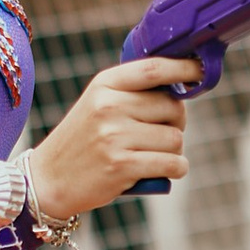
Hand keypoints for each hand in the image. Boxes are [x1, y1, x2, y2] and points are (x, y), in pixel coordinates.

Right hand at [30, 51, 196, 215]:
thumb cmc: (83, 142)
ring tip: (151, 156)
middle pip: (172, 106)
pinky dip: (176, 169)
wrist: (49, 179)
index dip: (183, 69)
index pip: (153, 69)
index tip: (200, 72)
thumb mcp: (97, 104)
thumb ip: (132, 93)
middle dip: (176, 122)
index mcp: (104, 84)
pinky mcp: (122, 165)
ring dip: (174, 151)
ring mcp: (114, 135)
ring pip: (175, 138)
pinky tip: (163, 171)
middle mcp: (109, 105)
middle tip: (158, 135)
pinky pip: (172, 163)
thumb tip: (182, 88)